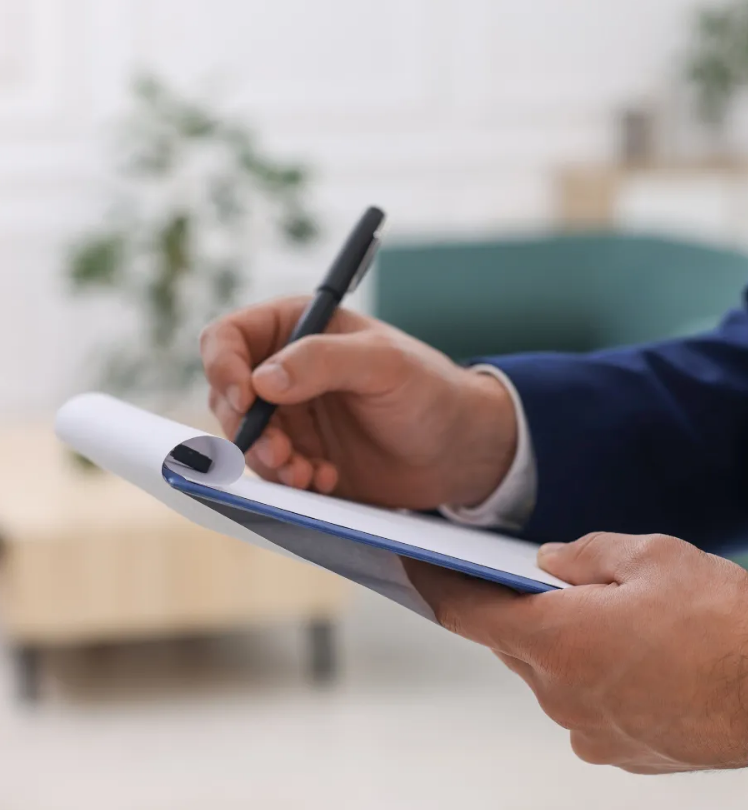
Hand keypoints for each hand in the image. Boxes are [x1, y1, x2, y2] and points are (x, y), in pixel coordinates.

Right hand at [200, 297, 517, 507]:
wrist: (460, 451)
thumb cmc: (431, 391)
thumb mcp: (384, 365)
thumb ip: (323, 362)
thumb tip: (262, 380)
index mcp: (298, 329)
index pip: (230, 338)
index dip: (224, 367)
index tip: (245, 400)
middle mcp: (286, 371)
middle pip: (228, 396)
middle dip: (247, 428)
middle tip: (281, 453)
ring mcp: (292, 418)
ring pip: (246, 440)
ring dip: (268, 461)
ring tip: (307, 474)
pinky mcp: (302, 458)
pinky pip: (273, 472)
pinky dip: (290, 481)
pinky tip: (327, 481)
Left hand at [405, 532, 747, 773]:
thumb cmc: (722, 618)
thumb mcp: (652, 555)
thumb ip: (584, 556)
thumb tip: (543, 566)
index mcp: (558, 640)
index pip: (467, 614)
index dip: (436, 586)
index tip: (415, 566)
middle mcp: (560, 695)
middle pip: (516, 646)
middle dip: (527, 613)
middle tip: (556, 584)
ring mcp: (589, 732)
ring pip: (555, 678)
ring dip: (570, 648)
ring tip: (622, 623)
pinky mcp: (620, 753)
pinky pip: (588, 708)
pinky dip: (599, 681)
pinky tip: (644, 662)